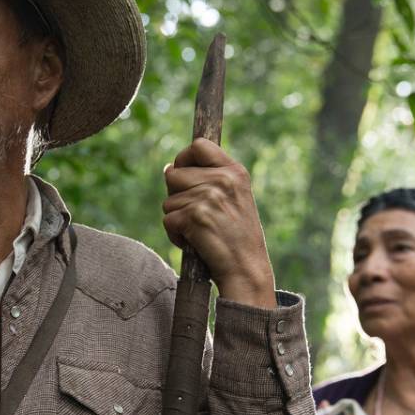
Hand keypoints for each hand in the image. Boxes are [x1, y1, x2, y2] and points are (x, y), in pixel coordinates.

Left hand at [162, 138, 275, 307]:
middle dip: (176, 195)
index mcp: (235, 172)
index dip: (184, 158)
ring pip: (168, 200)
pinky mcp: (195, 216)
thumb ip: (210, 179)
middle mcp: (223, 180)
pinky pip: (167, 220)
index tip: (184, 174)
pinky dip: (175, 235)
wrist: (247, 269)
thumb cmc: (237, 238)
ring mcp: (209, 197)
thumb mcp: (235, 199)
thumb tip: (169, 168)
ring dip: (177, 219)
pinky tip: (195, 242)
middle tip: (196, 214)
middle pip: (173, 173)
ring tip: (199, 231)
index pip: (198, 145)